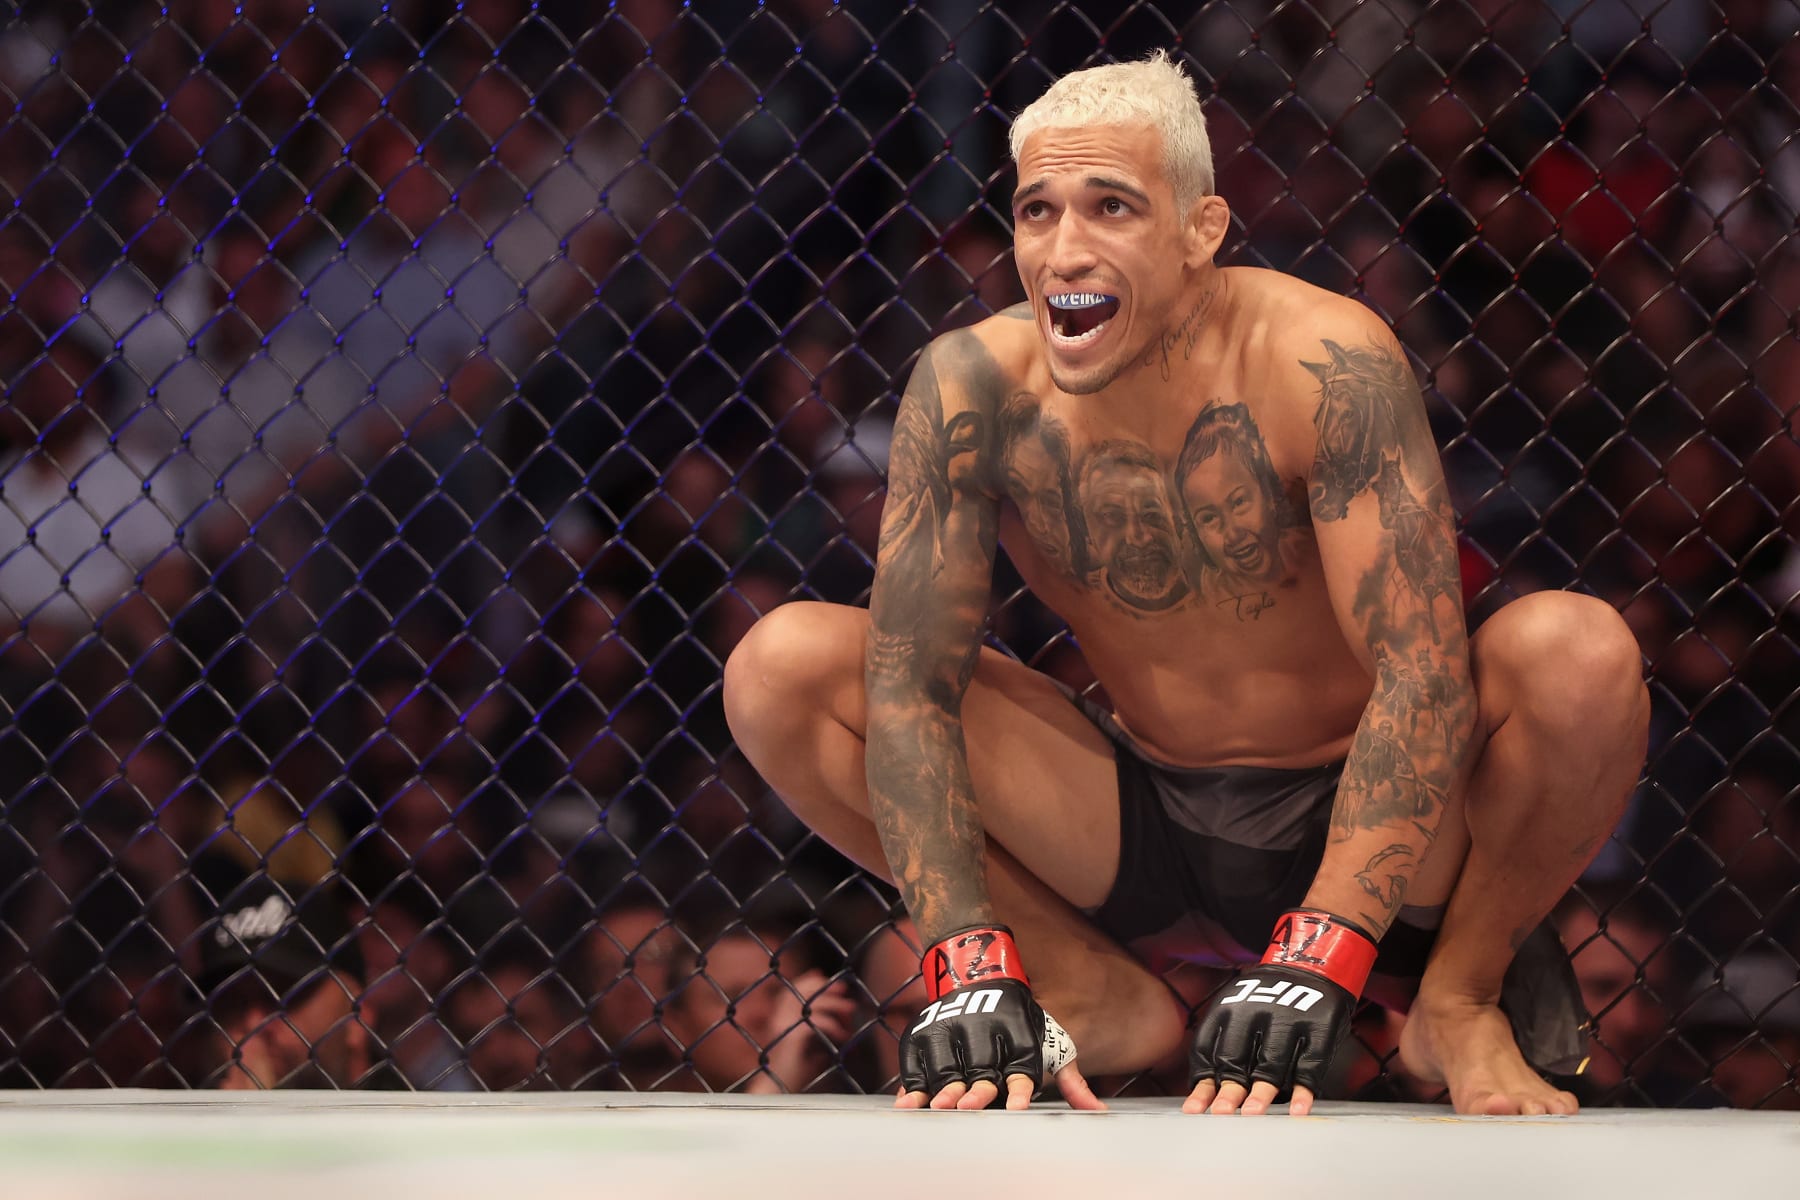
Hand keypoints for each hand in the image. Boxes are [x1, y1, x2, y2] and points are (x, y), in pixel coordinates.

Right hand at [750, 969, 859, 1093]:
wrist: (779, 1094)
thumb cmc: (796, 1071)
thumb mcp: (810, 1043)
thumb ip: (820, 1025)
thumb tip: (843, 1008)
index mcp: (779, 1017)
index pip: (795, 988)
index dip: (815, 982)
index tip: (837, 986)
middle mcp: (778, 1019)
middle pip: (804, 991)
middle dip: (829, 990)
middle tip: (847, 996)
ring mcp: (783, 1028)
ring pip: (814, 1004)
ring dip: (836, 1007)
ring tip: (850, 1016)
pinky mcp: (791, 1040)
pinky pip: (817, 1023)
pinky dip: (835, 1027)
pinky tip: (844, 1037)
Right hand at [894, 925, 1103, 1110]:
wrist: (979, 972)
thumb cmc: (1019, 1021)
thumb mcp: (1048, 1042)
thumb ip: (1070, 1080)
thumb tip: (1099, 1112)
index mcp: (1018, 1037)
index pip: (1020, 1068)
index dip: (1018, 1090)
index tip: (1016, 1109)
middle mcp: (984, 1033)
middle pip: (980, 1069)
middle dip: (973, 1090)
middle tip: (966, 1108)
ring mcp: (951, 1031)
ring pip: (946, 1067)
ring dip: (941, 1089)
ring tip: (936, 1108)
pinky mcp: (924, 1034)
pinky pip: (916, 1063)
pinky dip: (912, 1085)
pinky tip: (908, 1104)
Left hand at [1185, 910, 1377, 1115]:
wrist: (1311, 961)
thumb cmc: (1268, 995)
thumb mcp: (1238, 1006)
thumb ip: (1224, 1042)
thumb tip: (1206, 1090)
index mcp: (1229, 1008)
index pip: (1209, 1049)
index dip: (1202, 1081)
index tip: (1195, 1110)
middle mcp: (1255, 1014)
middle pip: (1237, 1058)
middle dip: (1227, 1090)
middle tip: (1220, 1116)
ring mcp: (1288, 1021)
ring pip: (1271, 1064)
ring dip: (1261, 1093)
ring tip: (1252, 1116)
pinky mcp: (1318, 1029)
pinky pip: (1309, 1065)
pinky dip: (1303, 1090)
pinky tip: (1297, 1110)